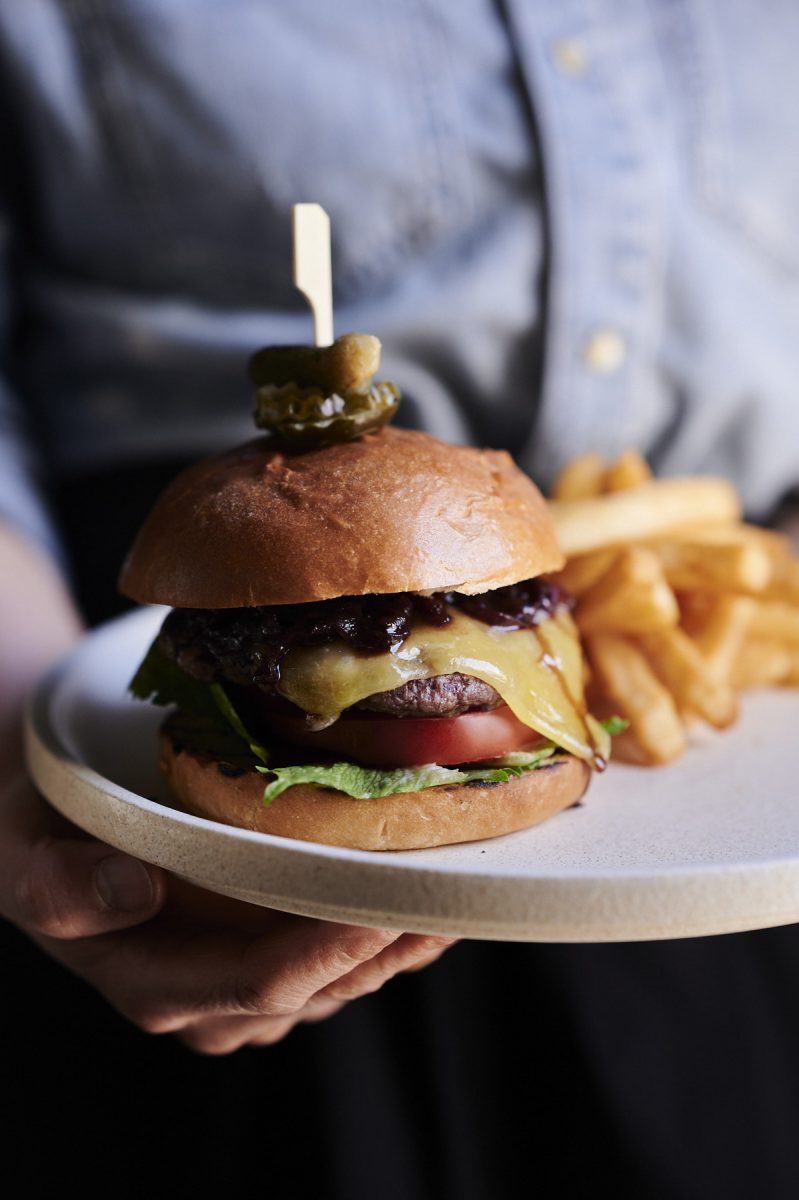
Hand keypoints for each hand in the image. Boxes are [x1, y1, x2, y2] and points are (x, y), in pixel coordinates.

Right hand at [1, 776, 454, 1053]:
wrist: (48, 823)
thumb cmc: (37, 833)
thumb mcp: (20, 852)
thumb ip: (57, 887)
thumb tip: (132, 892)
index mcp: (152, 982)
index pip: (257, 982)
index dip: (327, 952)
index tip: (387, 906)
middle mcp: (205, 1000)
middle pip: (316, 989)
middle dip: (388, 949)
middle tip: (453, 893)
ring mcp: (240, 985)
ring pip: (339, 983)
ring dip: (401, 944)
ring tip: (461, 891)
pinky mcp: (264, 956)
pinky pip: (338, 959)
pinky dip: (388, 929)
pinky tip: (429, 892)